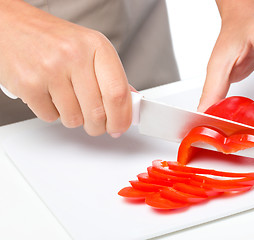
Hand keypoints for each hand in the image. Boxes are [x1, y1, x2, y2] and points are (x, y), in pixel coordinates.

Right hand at [0, 0, 132, 136]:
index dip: (122, 117)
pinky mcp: (29, 84)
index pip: (118, 92)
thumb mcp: (89, 48)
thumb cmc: (53, 39)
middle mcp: (74, 55)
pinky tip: (50, 95)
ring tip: (68, 100)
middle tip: (96, 124)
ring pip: (74, 119)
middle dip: (99, 126)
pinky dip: (53, 113)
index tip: (120, 127)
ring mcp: (50, 70)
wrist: (11, 26)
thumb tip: (129, 103)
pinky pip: (50, 117)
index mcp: (96, 46)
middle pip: (98, 112)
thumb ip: (111, 76)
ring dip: (74, 118)